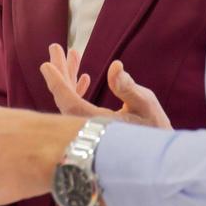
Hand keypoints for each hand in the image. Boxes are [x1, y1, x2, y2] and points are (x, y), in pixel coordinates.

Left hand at [38, 44, 171, 128]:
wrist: (160, 157)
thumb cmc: (155, 130)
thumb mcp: (146, 106)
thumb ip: (128, 88)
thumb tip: (115, 66)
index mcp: (98, 124)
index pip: (70, 103)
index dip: (57, 83)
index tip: (46, 64)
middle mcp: (89, 128)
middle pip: (66, 100)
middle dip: (61, 72)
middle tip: (56, 47)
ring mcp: (89, 129)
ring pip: (71, 102)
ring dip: (70, 78)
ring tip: (73, 54)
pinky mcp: (93, 128)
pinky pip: (78, 108)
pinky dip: (78, 91)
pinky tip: (84, 77)